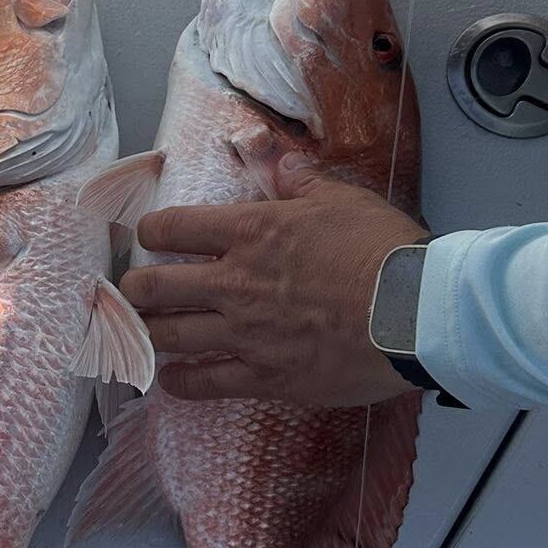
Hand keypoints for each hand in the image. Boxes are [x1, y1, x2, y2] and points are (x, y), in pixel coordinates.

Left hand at [122, 162, 426, 405]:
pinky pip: (205, 384)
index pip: (174, 227)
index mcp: (251, 232)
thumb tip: (281, 163)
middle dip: (135, 288)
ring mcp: (246, 335)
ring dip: (147, 332)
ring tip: (142, 330)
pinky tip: (170, 379)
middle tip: (133, 290)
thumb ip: (301, 181)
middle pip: (154, 287)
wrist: (414, 313)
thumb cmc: (382, 250)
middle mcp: (235, 283)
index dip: (151, 231)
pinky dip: (180, 382)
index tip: (148, 236)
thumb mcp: (342, 199)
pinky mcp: (266, 377)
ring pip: (169, 336)